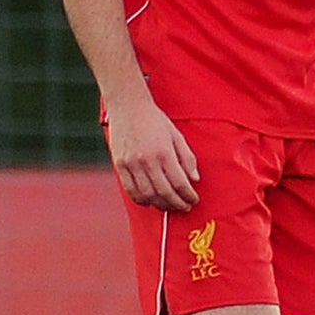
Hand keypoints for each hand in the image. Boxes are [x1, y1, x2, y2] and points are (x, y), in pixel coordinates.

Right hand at [105, 96, 198, 211]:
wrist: (128, 107)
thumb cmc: (155, 120)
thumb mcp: (177, 136)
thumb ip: (187, 158)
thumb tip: (194, 179)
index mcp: (164, 152)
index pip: (179, 182)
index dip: (188, 195)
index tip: (194, 200)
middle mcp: (147, 160)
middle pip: (164, 192)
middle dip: (177, 203)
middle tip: (185, 207)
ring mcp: (131, 164)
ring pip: (147, 194)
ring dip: (160, 205)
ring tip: (170, 206)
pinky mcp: (119, 165)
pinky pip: (131, 190)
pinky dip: (142, 200)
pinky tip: (151, 202)